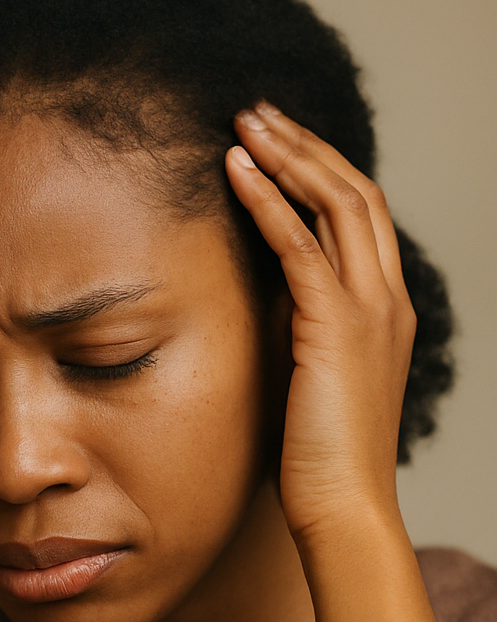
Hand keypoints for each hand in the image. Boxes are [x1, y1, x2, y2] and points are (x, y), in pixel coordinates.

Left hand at [227, 102, 442, 621]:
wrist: (340, 510)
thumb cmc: (312, 458)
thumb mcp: (304, 377)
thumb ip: (293, 330)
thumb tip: (254, 299)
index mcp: (384, 309)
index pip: (357, 217)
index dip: (317, 171)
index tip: (271, 142)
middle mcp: (387, 299)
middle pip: (354, 193)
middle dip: (304, 146)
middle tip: (255, 111)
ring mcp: (370, 310)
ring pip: (337, 204)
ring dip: (288, 157)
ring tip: (243, 123)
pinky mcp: (336, 328)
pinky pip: (303, 245)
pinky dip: (268, 202)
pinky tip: (233, 172)